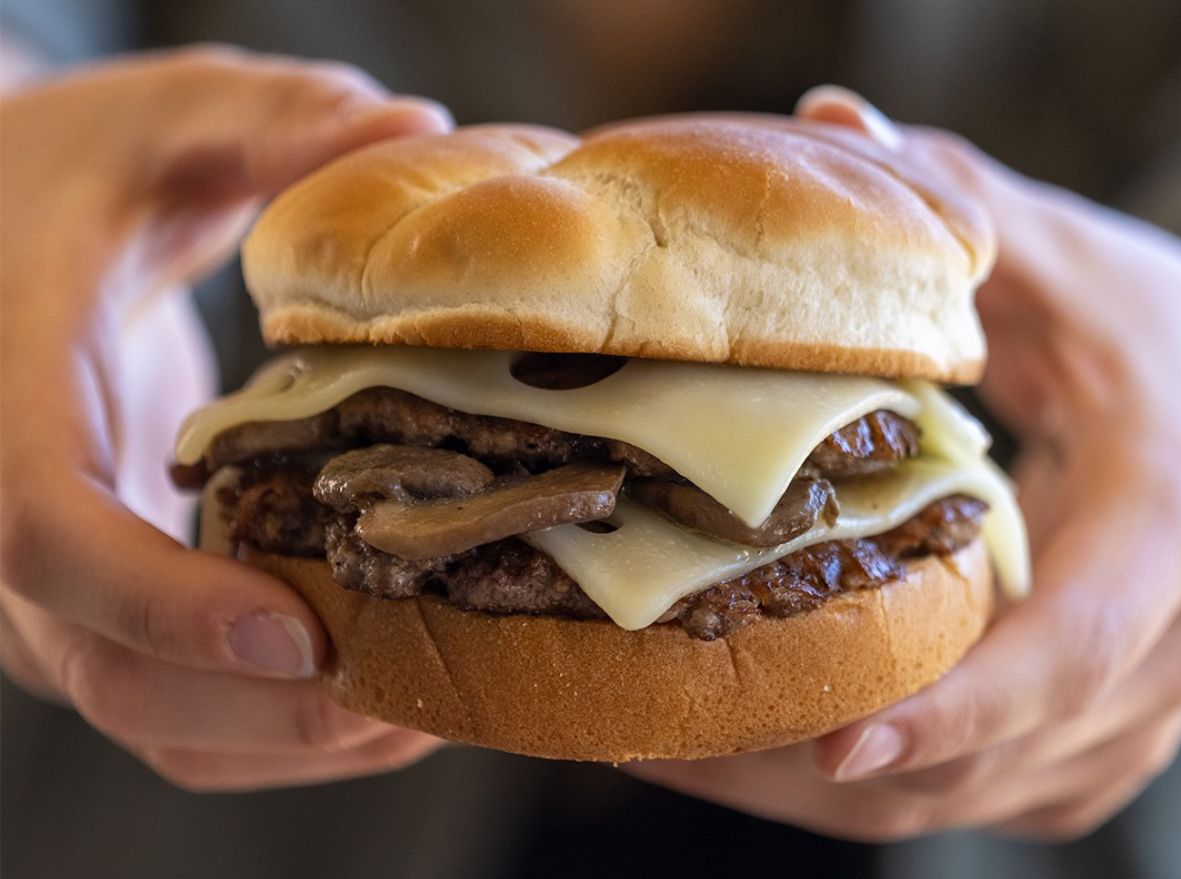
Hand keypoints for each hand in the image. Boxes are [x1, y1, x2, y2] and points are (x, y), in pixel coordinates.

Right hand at [0, 46, 451, 789]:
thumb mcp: (158, 122)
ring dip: (293, 740)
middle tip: (427, 692)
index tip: (298, 630)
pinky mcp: (103, 613)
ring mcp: (50, 593)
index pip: (45, 539)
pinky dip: (281, 735)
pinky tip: (391, 696)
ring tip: (439, 704)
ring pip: (151, 724)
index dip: (163, 604)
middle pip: (112, 676)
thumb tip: (414, 128)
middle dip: (271, 710)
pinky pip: (179, 718)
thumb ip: (267, 120)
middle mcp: (7, 530)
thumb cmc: (64, 177)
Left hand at [629, 86, 1180, 840]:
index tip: (839, 743)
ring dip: (853, 793)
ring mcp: (1154, 699)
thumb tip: (836, 121)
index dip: (958, 709)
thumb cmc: (1174, 337)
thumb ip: (970, 209)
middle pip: (1011, 754)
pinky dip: (910, 784)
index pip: (1069, 650)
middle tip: (683, 747)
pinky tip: (800, 756)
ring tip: (700, 756)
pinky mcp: (1120, 722)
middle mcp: (1174, 642)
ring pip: (1002, 791)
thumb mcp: (1083, 267)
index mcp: (1169, 527)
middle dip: (846, 772)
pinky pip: (1012, 787)